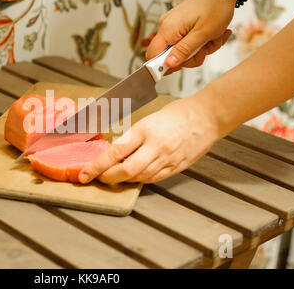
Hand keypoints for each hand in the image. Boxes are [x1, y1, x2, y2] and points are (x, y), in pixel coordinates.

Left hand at [78, 97, 219, 183]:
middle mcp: (156, 147)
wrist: (208, 117)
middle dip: (107, 178)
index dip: (96, 166)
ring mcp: (167, 160)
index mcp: (145, 130)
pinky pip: (153, 179)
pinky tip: (133, 177)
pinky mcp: (176, 168)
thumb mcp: (149, 119)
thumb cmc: (179, 113)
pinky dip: (139, 180)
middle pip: (125, 172)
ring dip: (122, 180)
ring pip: (138, 178)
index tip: (85, 174)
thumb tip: (116, 152)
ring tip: (113, 176)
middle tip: (98, 177)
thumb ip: (133, 137)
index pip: (115, 153)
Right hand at [146, 0, 236, 73]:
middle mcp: (166, 27)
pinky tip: (210, 36)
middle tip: (206, 49)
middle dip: (191, 57)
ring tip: (212, 39)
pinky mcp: (179, 26)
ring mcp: (172, 27)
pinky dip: (198, 43)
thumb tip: (169, 64)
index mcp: (168, 29)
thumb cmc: (215, 8)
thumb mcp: (202, 34)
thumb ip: (184, 51)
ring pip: (180, 51)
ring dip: (199, 50)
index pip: (152, 55)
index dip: (163, 66)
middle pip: (170, 56)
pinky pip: (185, 43)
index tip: (180, 66)